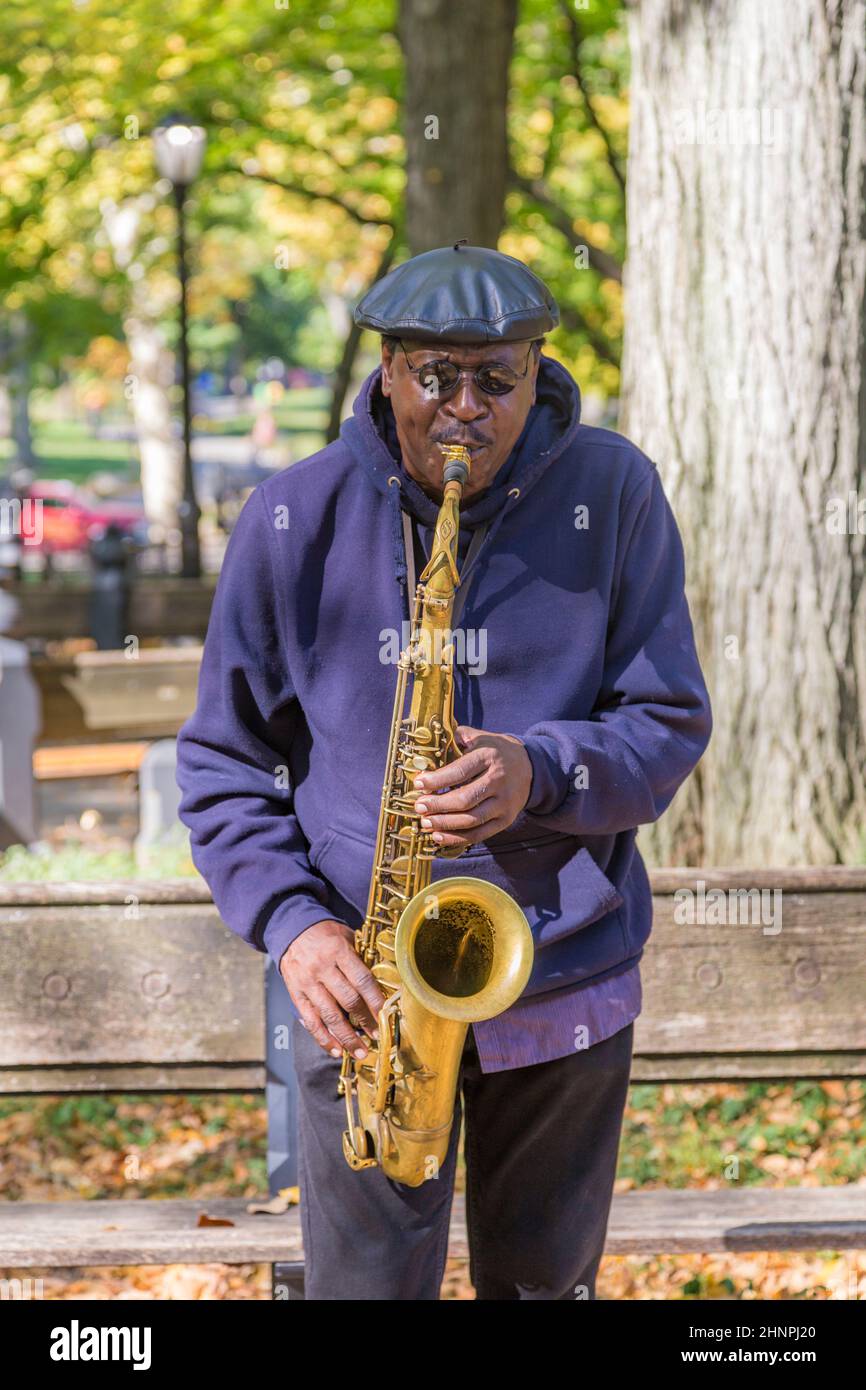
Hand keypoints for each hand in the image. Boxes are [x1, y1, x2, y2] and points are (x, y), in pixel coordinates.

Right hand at [279, 919, 386, 1060]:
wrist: (292, 929)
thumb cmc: (325, 934)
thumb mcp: (346, 936)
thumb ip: (361, 958)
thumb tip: (382, 984)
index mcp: (338, 951)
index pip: (362, 980)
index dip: (375, 1001)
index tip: (386, 1016)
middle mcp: (322, 968)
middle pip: (348, 1000)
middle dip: (365, 1021)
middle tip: (377, 1036)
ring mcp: (307, 983)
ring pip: (330, 1015)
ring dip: (346, 1037)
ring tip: (359, 1051)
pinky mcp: (296, 994)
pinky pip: (310, 1021)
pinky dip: (323, 1038)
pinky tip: (335, 1050)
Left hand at [413, 724, 532, 849]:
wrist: (529, 766)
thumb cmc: (494, 750)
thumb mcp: (478, 737)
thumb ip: (454, 738)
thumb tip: (425, 748)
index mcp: (489, 756)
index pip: (461, 771)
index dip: (437, 780)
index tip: (418, 784)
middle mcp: (499, 780)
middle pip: (465, 799)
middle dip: (438, 805)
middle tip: (419, 807)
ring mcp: (505, 803)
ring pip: (472, 820)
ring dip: (445, 824)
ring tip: (425, 823)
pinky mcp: (506, 820)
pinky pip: (480, 834)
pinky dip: (457, 838)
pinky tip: (439, 836)